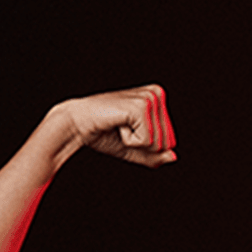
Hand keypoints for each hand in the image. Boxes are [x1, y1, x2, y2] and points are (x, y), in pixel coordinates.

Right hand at [51, 85, 179, 165]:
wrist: (78, 124)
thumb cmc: (104, 133)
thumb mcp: (135, 149)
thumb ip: (155, 156)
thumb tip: (174, 157)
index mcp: (159, 98)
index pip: (170, 141)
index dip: (147, 146)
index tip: (128, 130)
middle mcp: (157, 94)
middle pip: (167, 143)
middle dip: (143, 145)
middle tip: (122, 129)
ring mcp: (150, 98)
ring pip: (158, 144)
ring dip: (135, 142)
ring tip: (120, 125)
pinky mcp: (141, 107)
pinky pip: (146, 141)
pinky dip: (129, 141)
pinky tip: (118, 125)